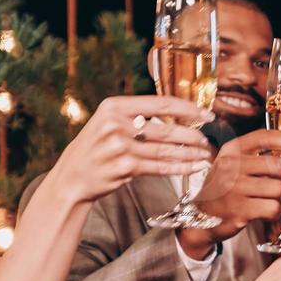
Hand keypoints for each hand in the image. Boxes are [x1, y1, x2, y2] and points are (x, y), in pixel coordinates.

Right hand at [47, 96, 213, 203]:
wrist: (73, 176)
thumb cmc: (96, 147)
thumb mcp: (108, 121)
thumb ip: (136, 115)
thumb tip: (178, 113)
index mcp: (114, 107)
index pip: (160, 103)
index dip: (188, 108)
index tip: (207, 114)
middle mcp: (116, 125)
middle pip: (167, 129)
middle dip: (193, 135)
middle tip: (208, 140)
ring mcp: (120, 147)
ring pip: (166, 150)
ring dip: (191, 154)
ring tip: (206, 155)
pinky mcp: (125, 168)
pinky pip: (161, 167)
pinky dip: (181, 168)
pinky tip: (195, 167)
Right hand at [180, 130, 280, 259]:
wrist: (199, 217)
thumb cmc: (225, 189)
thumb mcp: (235, 165)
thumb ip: (261, 157)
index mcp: (232, 150)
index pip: (265, 137)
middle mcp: (231, 166)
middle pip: (277, 165)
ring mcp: (234, 188)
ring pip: (278, 189)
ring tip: (271, 200)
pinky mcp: (239, 210)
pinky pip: (273, 208)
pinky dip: (275, 212)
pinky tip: (265, 212)